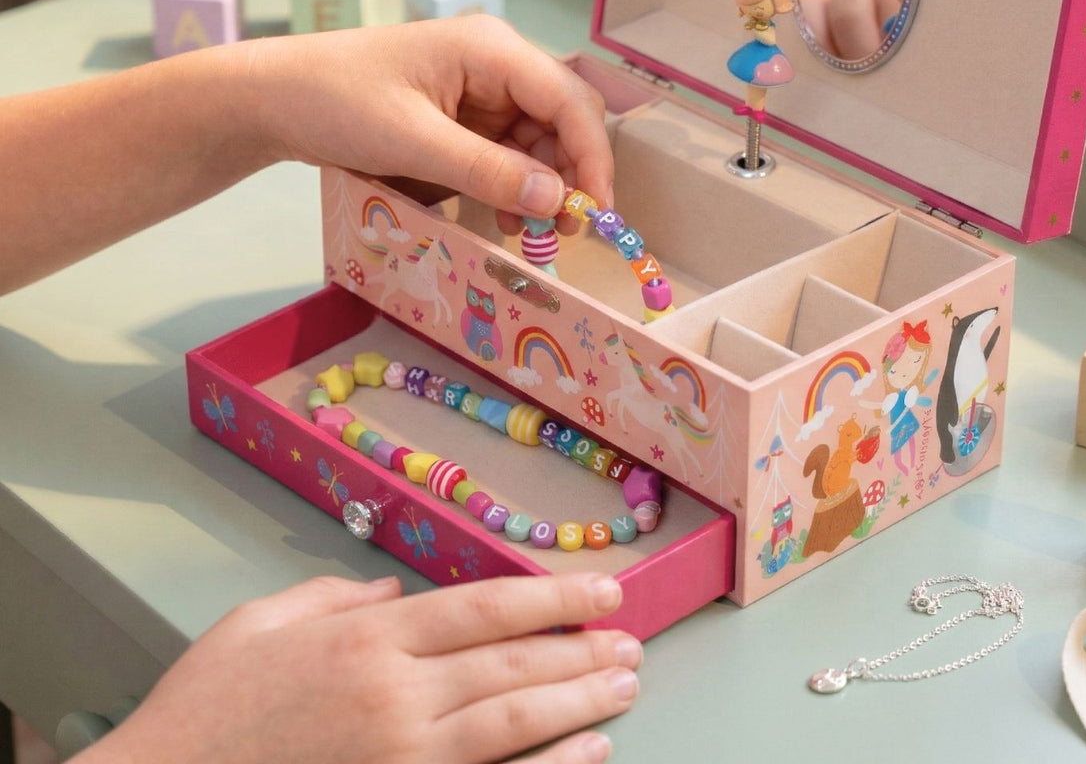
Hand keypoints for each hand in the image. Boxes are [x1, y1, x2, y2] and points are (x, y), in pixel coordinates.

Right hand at [81, 573, 639, 763]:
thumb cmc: (205, 709)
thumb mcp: (261, 624)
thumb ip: (336, 596)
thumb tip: (396, 587)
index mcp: (367, 638)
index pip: (484, 607)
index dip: (553, 597)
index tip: (603, 592)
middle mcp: (396, 694)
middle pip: (511, 661)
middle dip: (580, 648)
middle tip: (632, 642)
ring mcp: (403, 759)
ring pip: (514, 719)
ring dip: (580, 701)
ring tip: (627, 686)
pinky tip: (588, 754)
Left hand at [240, 16, 613, 236]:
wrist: (273, 99)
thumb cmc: (337, 102)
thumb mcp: (412, 141)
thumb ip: (487, 171)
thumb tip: (556, 201)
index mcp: (491, 49)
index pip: (569, 100)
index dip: (592, 156)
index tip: (596, 211)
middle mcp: (497, 65)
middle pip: (562, 120)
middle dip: (570, 174)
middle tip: (564, 232)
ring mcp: (480, 92)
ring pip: (539, 142)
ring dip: (542, 187)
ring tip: (531, 233)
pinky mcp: (463, 119)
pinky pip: (507, 154)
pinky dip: (513, 186)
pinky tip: (506, 218)